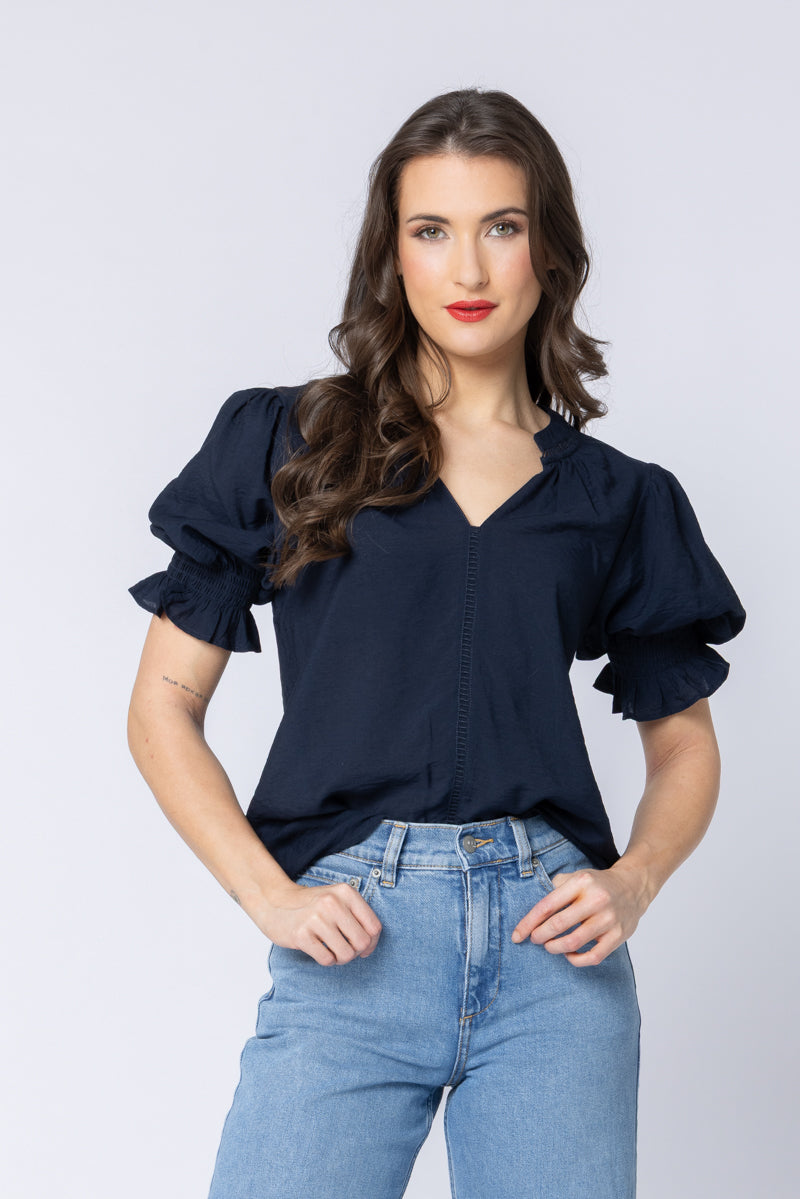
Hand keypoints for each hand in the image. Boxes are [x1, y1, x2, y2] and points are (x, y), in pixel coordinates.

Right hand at [259, 881, 382, 965]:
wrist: (274, 902)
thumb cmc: (311, 905)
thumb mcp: (337, 899)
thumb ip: (357, 917)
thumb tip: (370, 946)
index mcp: (346, 892)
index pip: (374, 927)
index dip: (372, 942)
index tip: (362, 947)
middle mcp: (332, 902)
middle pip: (362, 942)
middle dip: (356, 952)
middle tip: (344, 949)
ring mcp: (316, 918)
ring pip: (346, 954)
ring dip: (340, 958)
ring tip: (331, 950)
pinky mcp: (301, 935)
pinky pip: (327, 959)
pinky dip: (326, 960)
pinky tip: (319, 950)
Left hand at [510, 862, 649, 966]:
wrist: (633, 887)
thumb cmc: (597, 885)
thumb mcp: (576, 877)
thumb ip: (555, 889)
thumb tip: (534, 914)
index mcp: (581, 882)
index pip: (547, 905)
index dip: (528, 923)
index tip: (517, 935)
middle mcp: (596, 899)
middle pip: (558, 925)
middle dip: (540, 936)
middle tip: (534, 939)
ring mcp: (609, 919)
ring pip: (573, 942)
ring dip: (555, 948)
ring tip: (549, 946)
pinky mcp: (618, 936)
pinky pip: (593, 957)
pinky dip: (576, 960)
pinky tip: (569, 955)